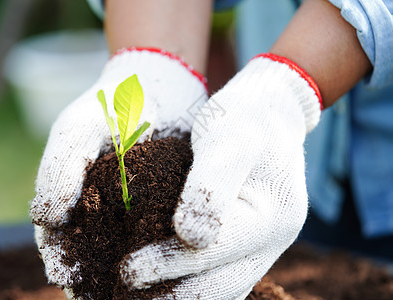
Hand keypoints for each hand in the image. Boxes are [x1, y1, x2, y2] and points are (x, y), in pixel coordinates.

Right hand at [30, 48, 207, 286]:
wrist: (158, 86)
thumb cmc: (110, 105)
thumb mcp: (77, 130)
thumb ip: (59, 169)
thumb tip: (45, 219)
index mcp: (72, 196)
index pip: (58, 239)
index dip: (61, 260)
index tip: (67, 280)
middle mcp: (101, 208)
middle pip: (92, 253)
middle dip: (95, 278)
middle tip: (104, 299)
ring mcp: (134, 209)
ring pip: (126, 251)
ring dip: (129, 274)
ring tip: (138, 294)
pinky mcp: (165, 204)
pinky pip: (159, 236)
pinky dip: (160, 254)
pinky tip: (169, 268)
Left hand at [120, 54, 321, 298]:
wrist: (269, 113)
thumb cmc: (244, 118)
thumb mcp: (227, 140)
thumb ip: (210, 187)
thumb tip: (190, 238)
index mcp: (271, 218)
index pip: (213, 252)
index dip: (168, 265)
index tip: (128, 271)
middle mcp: (271, 241)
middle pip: (220, 285)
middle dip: (173, 297)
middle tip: (126, 295)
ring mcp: (262, 245)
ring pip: (222, 289)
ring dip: (183, 298)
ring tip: (139, 297)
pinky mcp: (248, 242)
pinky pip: (221, 275)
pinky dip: (192, 285)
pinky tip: (164, 285)